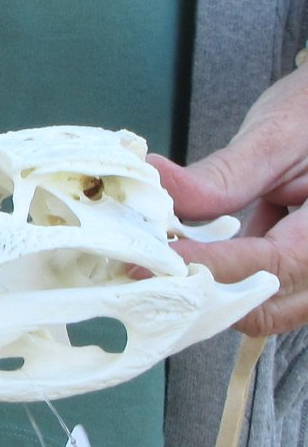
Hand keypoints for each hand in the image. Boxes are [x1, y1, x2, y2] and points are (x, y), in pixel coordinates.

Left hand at [149, 64, 307, 335]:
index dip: (210, 266)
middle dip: (208, 295)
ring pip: (266, 309)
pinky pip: (268, 293)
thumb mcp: (277, 136)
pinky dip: (230, 281)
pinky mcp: (305, 268)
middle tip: (153, 270)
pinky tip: (197, 254)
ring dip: (216, 292)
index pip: (272, 264)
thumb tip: (160, 189)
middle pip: (269, 308)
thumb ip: (223, 177)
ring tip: (170, 262)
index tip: (154, 262)